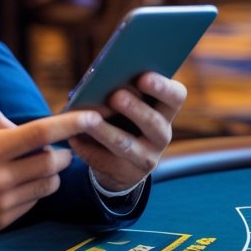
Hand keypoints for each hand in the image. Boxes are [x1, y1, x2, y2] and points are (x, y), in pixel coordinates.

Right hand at [0, 109, 99, 234]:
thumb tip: (17, 127)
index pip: (41, 134)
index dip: (70, 124)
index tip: (91, 117)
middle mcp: (0, 178)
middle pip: (52, 161)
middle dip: (61, 150)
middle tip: (51, 145)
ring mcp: (1, 203)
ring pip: (48, 184)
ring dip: (50, 171)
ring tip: (34, 164)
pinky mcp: (0, 220)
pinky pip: (33, 202)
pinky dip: (34, 189)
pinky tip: (16, 182)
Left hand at [69, 72, 186, 192]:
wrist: (118, 159)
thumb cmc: (119, 116)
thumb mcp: (125, 103)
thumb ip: (119, 89)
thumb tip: (98, 80)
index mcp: (165, 109)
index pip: (176, 96)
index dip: (162, 86)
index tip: (143, 76)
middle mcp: (162, 133)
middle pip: (153, 121)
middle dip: (133, 108)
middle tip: (116, 95)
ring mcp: (147, 156)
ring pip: (126, 143)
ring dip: (106, 131)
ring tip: (89, 119)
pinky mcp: (127, 173)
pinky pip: (105, 160)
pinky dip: (87, 147)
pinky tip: (74, 138)